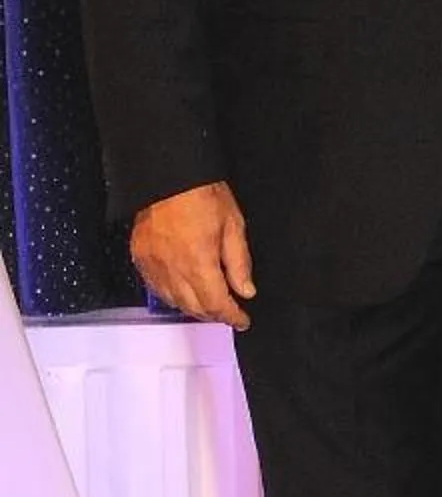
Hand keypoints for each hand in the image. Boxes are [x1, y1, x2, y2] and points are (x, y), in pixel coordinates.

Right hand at [130, 180, 255, 327]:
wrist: (168, 176)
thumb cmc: (201, 194)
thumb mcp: (233, 225)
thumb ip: (239, 262)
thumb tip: (246, 290)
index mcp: (199, 263)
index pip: (217, 304)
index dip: (232, 316)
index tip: (241, 320)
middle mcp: (173, 270)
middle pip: (195, 307)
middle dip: (214, 314)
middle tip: (228, 312)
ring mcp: (153, 265)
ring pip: (174, 302)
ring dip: (193, 308)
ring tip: (208, 305)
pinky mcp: (140, 258)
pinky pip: (156, 289)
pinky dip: (171, 296)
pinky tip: (182, 292)